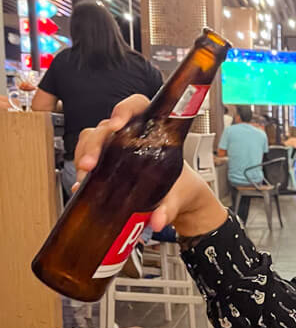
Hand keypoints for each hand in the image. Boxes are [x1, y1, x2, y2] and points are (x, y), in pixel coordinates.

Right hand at [73, 94, 227, 235]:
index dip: (124, 110)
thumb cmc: (182, 187)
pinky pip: (87, 161)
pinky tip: (81, 187)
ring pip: (91, 140)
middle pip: (105, 127)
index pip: (136, 107)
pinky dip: (82, 174)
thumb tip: (159, 219)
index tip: (118, 123)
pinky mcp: (105, 166)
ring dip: (84, 156)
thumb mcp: (179, 196)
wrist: (179, 200)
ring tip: (84, 178)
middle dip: (95, 143)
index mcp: (153, 133)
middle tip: (90, 163)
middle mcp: (131, 137)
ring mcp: (116, 150)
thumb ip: (169, 208)